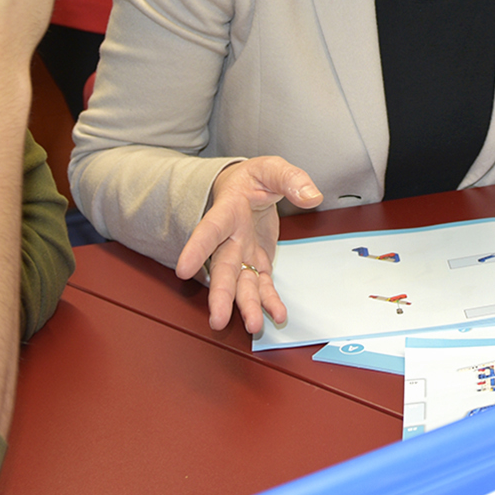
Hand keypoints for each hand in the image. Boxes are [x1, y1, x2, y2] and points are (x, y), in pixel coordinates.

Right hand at [174, 156, 322, 334]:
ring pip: (241, 285)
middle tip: (218, 318)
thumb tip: (312, 197)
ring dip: (247, 306)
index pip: (210, 230)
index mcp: (227, 211)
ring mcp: (242, 255)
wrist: (248, 188)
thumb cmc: (253, 178)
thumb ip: (291, 180)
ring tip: (254, 326)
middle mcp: (231, 239)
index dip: (196, 249)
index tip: (183, 269)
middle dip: (221, 295)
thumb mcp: (272, 168)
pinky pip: (262, 286)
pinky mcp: (257, 264)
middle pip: (223, 269)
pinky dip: (269, 302)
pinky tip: (276, 316)